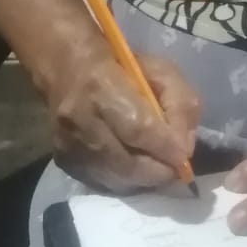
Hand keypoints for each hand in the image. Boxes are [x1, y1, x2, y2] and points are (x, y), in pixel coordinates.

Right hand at [48, 35, 199, 191]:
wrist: (66, 67)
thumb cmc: (121, 65)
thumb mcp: (160, 70)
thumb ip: (180, 104)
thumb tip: (183, 148)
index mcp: (102, 85)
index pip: (138, 128)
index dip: (164, 148)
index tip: (183, 157)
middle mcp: (79, 118)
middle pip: (125, 163)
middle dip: (157, 172)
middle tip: (174, 169)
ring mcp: (66, 143)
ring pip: (114, 178)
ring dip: (142, 179)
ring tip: (156, 168)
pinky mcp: (62, 160)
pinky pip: (101, 182)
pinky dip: (124, 180)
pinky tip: (134, 168)